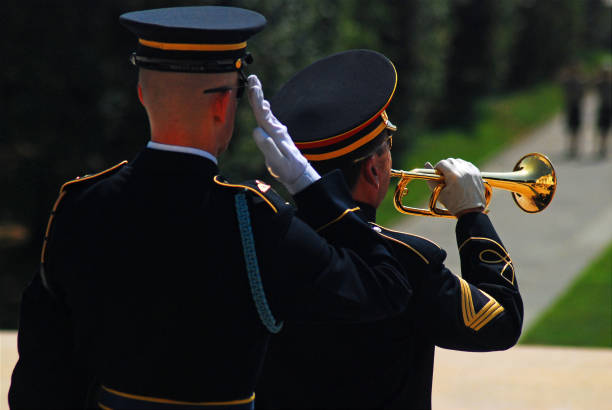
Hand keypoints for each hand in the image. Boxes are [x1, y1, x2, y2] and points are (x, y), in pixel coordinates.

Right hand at [247, 75, 319, 193]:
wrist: (298, 173)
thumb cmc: (287, 169)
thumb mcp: (277, 162)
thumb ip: (268, 147)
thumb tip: (257, 131)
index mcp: (275, 134)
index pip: (263, 114)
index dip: (257, 100)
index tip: (253, 87)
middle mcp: (276, 129)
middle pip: (264, 109)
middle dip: (258, 93)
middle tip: (253, 78)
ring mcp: (277, 130)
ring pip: (266, 112)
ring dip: (259, 98)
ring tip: (255, 85)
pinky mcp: (276, 134)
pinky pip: (268, 118)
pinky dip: (263, 109)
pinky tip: (263, 104)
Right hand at [428, 158, 485, 215]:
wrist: (471, 211)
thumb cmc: (454, 204)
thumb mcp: (439, 193)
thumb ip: (431, 179)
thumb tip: (426, 164)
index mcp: (453, 175)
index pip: (442, 163)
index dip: (437, 169)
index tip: (437, 176)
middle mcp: (464, 170)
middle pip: (450, 161)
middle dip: (445, 167)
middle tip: (444, 177)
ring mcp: (472, 171)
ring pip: (459, 161)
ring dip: (454, 167)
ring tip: (452, 177)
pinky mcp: (477, 173)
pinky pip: (467, 165)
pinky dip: (462, 168)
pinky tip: (460, 176)